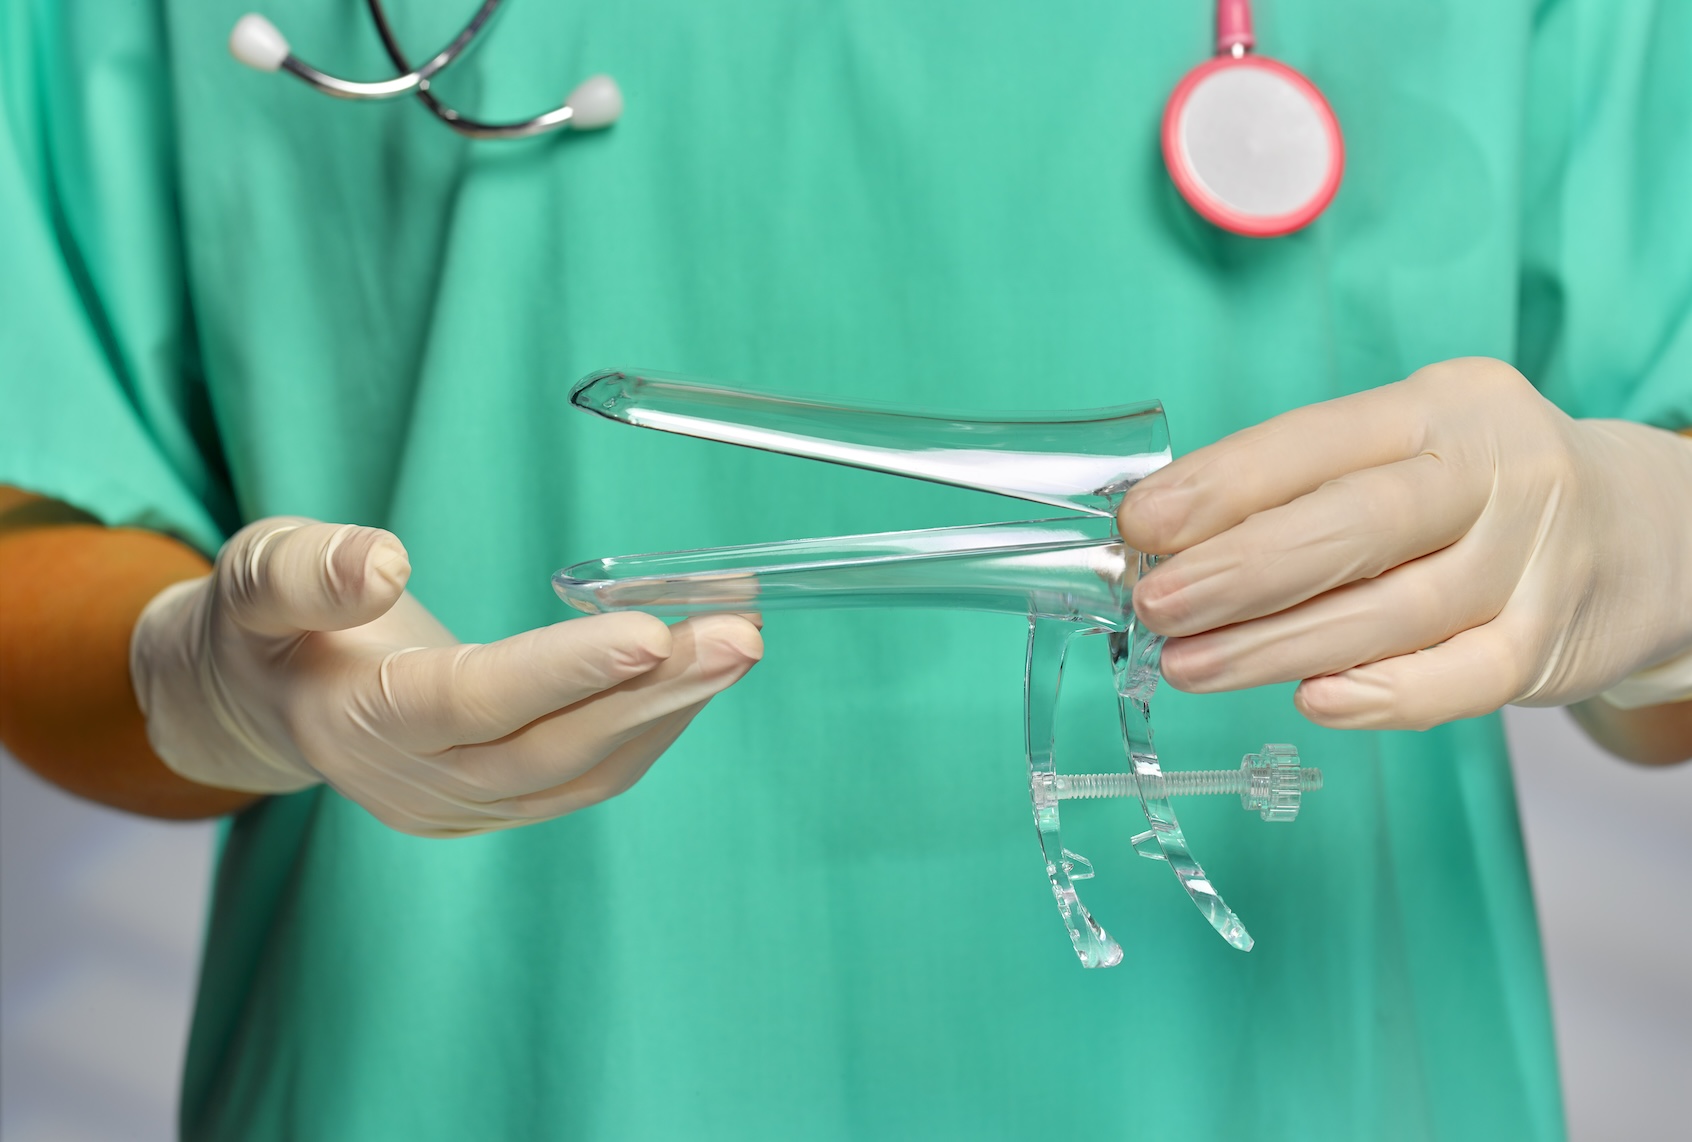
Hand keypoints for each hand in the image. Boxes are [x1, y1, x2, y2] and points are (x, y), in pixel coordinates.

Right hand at [130, 517, 761, 834]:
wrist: (261, 701)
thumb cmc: (265, 625)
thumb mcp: (255, 575)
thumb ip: (307, 573)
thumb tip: (382, 562)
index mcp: (355, 721)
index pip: (475, 701)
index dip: (564, 670)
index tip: (650, 630)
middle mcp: (415, 782)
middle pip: (552, 749)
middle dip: (654, 693)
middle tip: (739, 634)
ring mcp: (461, 805)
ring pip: (583, 771)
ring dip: (669, 710)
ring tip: (738, 642)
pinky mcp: (497, 805)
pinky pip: (586, 776)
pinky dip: (648, 727)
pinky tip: (695, 675)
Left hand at [1117, 358, 1691, 730]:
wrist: (1651, 532)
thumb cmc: (1481, 492)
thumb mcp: (1409, 450)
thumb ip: (1305, 489)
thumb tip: (1169, 545)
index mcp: (1440, 407)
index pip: (1319, 442)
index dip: (1223, 486)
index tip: (1140, 525)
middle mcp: (1497, 471)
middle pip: (1357, 524)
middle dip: (1241, 569)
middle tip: (1156, 605)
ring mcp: (1533, 559)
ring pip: (1393, 611)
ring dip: (1277, 646)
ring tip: (1190, 666)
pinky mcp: (1551, 641)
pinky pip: (1459, 677)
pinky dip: (1382, 695)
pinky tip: (1312, 700)